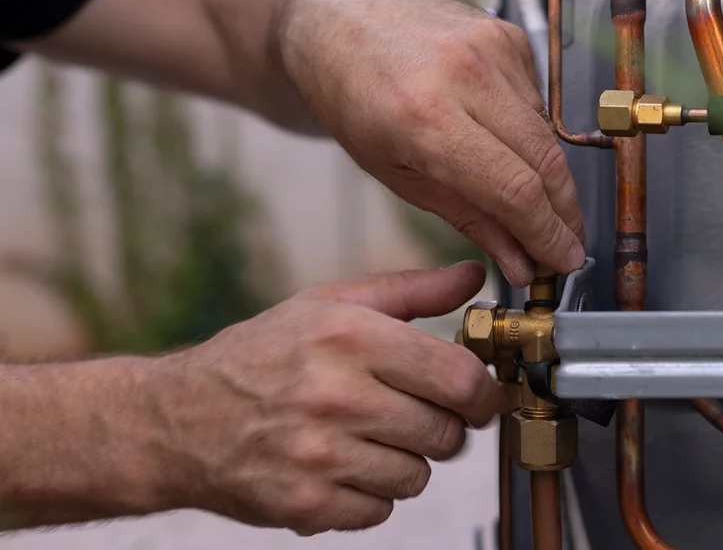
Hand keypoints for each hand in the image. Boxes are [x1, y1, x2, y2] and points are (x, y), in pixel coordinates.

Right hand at [153, 262, 499, 535]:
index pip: (459, 378)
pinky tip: (342, 467)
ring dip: (405, 461)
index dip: (483, 393)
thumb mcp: (328, 305)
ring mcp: (319, 455)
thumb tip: (473, 276)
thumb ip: (410, 292)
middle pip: (446, 433)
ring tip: (368, 438)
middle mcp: (335, 395)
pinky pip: (381, 509)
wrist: (175, 420)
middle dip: (443, 428)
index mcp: (348, 337)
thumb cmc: (260, 356)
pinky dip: (371, 495)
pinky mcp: (306, 504)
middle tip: (416, 416)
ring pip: (418, 475)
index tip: (478, 397)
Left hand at [279, 0, 585, 286]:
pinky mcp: (507, 35)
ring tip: (538, 205)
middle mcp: (465, 77)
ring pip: (548, 134)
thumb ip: (468, 219)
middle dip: (564, 213)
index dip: (548, 234)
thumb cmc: (355, 100)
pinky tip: (508, 142)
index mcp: (426, 120)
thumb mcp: (397, 175)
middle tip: (567, 244)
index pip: (515, 191)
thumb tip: (520, 261)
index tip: (565, 260)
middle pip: (545, 162)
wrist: (340, 21)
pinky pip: (538, 101)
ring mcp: (491, 49)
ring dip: (551, 178)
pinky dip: (532, 134)